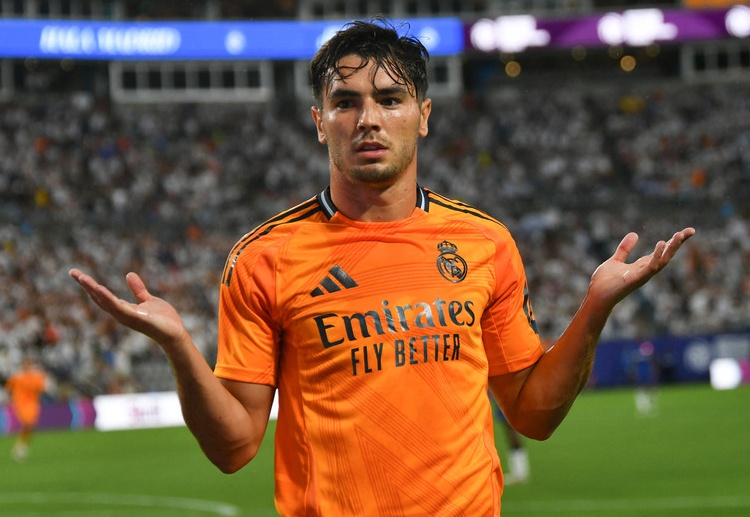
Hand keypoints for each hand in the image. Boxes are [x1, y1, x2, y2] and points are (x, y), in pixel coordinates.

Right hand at [69, 269, 187, 349]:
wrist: (175, 334)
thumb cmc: (163, 320)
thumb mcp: (148, 300)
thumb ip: (138, 290)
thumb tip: (129, 274)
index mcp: (123, 308)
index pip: (102, 295)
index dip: (90, 285)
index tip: (78, 274)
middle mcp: (121, 313)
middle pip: (99, 297)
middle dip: (86, 285)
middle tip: (73, 272)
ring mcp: (126, 316)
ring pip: (105, 301)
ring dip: (92, 289)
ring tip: (81, 277)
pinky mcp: (135, 318)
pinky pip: (118, 307)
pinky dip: (107, 298)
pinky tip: (99, 288)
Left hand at [589, 227, 695, 307]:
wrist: (596, 296)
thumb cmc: (605, 282)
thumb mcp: (616, 260)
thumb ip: (625, 249)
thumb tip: (635, 234)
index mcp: (642, 265)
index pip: (662, 252)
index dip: (674, 242)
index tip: (687, 231)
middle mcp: (646, 270)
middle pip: (667, 255)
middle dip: (678, 243)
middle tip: (691, 231)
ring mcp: (642, 275)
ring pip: (663, 261)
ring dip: (671, 249)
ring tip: (679, 235)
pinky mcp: (636, 279)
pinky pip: (650, 267)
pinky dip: (657, 256)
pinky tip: (661, 244)